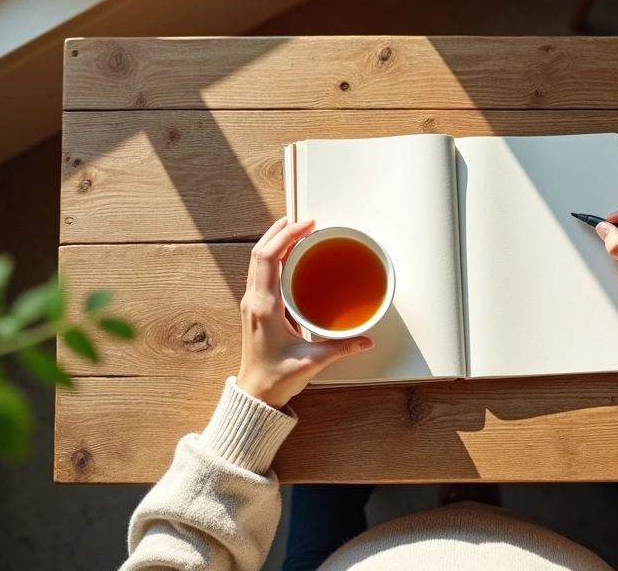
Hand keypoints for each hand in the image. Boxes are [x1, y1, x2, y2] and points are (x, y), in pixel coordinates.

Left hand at [236, 217, 373, 407]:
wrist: (256, 395)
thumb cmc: (275, 378)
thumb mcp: (313, 360)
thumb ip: (342, 347)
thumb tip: (365, 338)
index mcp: (264, 307)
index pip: (268, 258)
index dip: (285, 236)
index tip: (306, 225)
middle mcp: (253, 301)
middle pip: (260, 252)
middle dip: (280, 232)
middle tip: (304, 222)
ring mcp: (252, 304)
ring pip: (257, 261)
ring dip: (274, 242)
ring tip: (295, 231)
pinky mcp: (255, 309)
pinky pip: (262, 274)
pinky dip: (274, 258)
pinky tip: (289, 258)